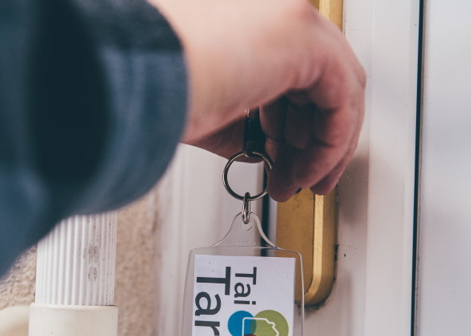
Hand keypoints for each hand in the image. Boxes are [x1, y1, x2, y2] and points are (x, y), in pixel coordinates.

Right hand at [151, 0, 364, 199]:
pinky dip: (330, 144)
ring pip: (338, 90)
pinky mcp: (305, 37)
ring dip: (321, 147)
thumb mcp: (208, 106)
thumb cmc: (149, 86)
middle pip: (320, 81)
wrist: (129, 76)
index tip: (283, 157)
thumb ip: (242, 119)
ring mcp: (291, 17)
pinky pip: (341, 100)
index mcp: (249, 21)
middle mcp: (274, 12)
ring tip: (299, 183)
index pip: (291, 72)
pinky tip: (307, 171)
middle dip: (310, 139)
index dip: (289, 121)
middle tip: (295, 178)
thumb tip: (260, 147)